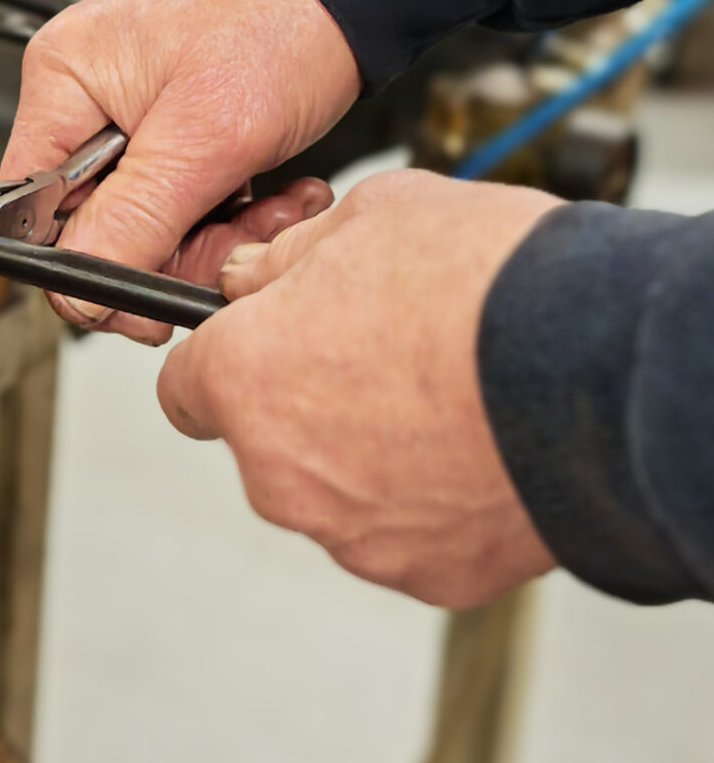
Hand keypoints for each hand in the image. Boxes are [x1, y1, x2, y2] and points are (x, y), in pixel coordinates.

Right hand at [1, 0, 359, 343]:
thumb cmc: (278, 14)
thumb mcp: (205, 135)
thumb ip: (134, 220)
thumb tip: (77, 288)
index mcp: (65, 87)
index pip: (36, 216)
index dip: (87, 269)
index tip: (143, 297)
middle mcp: (89, 101)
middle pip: (100, 227)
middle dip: (177, 251)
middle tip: (232, 241)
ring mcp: (136, 113)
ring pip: (153, 222)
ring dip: (219, 232)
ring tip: (273, 208)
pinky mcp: (180, 125)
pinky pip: (188, 198)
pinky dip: (235, 210)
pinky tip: (276, 193)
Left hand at [158, 170, 561, 607]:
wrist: (604, 364)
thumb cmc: (485, 283)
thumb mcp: (370, 217)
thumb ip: (290, 257)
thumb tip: (257, 278)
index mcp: (247, 377)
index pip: (185, 386)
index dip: (219, 360)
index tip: (249, 348)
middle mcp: (279, 469)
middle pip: (260, 437)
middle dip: (299, 399)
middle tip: (373, 356)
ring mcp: (350, 531)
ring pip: (328, 485)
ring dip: (360, 449)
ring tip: (435, 395)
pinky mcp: (422, 571)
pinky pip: (395, 527)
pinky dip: (418, 495)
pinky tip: (468, 442)